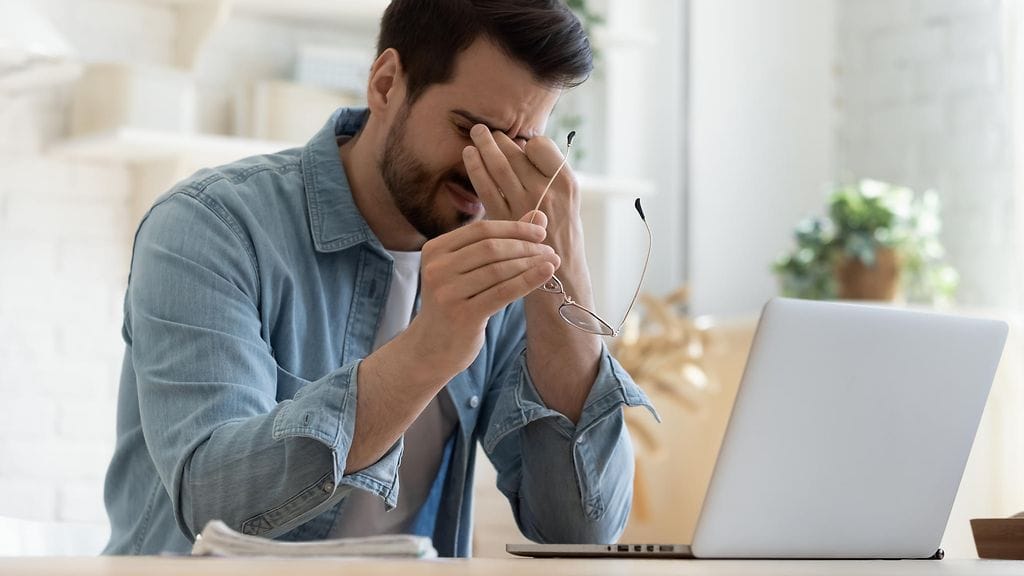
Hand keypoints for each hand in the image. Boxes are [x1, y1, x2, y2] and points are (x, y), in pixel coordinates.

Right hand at [408, 213, 559, 373]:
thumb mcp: (469, 270)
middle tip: (549, 249)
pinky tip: (546, 273)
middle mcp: (437, 268)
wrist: (432, 348)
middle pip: (491, 248)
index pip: (481, 230)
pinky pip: (503, 292)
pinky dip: (528, 280)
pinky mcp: (462, 315)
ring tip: (551, 262)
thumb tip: (538, 216)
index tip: (540, 232)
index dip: (514, 228)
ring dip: (530, 263)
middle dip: (525, 246)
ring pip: (499, 269)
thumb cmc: (456, 303)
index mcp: (435, 250)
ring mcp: (447, 293)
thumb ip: (500, 242)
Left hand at [462, 125, 581, 259]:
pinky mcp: (504, 220)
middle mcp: (547, 192)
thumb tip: (523, 145)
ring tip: (476, 134)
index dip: (528, 142)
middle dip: (498, 139)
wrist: (560, 275)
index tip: (520, 144)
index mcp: (567, 183)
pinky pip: (486, 187)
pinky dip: (475, 168)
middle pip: (516, 154)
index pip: (540, 146)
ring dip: (484, 146)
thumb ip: (549, 175)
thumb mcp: (569, 201)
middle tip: (485, 130)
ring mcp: (525, 206)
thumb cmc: (562, 234)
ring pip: (499, 166)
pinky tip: (469, 156)